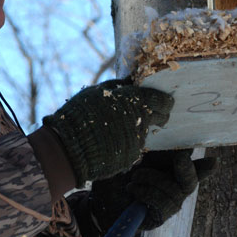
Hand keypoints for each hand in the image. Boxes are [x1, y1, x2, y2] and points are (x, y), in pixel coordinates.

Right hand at [42, 79, 173, 186]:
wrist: (70, 147)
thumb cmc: (80, 114)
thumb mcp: (96, 91)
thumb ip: (117, 86)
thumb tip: (131, 80)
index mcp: (134, 100)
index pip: (160, 100)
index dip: (164, 101)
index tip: (166, 101)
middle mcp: (140, 120)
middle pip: (160, 117)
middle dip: (160, 115)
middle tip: (155, 114)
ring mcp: (137, 140)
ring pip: (145, 132)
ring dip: (139, 129)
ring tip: (122, 128)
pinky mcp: (131, 156)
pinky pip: (134, 146)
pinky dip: (128, 143)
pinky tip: (115, 141)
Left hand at [89, 150, 216, 230]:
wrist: (101, 197)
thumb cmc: (119, 173)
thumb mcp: (136, 156)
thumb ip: (153, 149)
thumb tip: (167, 136)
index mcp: (171, 168)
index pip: (194, 166)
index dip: (204, 166)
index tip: (213, 161)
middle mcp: (174, 186)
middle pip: (191, 180)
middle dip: (187, 168)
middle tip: (180, 157)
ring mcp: (169, 203)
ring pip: (175, 191)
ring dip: (153, 179)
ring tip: (135, 176)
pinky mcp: (160, 216)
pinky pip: (162, 203)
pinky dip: (146, 192)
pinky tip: (133, 188)